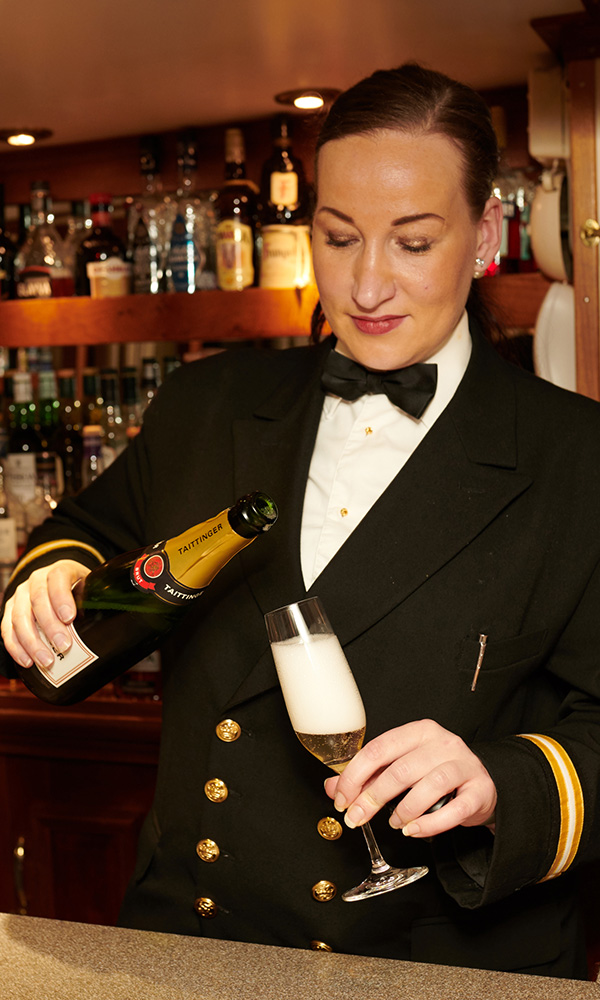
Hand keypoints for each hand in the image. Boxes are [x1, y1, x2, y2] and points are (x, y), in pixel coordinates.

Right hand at [0, 561, 90, 669]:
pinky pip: (7, 629)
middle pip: (38, 600)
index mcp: (59, 570)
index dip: (61, 597)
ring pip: (19, 616)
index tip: (69, 617)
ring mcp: (21, 595)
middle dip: (50, 625)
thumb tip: (113, 625)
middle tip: (63, 646)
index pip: (58, 578)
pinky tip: (27, 661)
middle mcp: (36, 580)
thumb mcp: (89, 589)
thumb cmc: (77, 590)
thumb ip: (95, 601)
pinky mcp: (10, 610)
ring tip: (47, 660)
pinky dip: (15, 647)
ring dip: (32, 641)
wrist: (58, 584)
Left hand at [324, 718, 496, 837]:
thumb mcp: (402, 768)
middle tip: (357, 818)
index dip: (354, 776)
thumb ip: (369, 777)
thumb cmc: (437, 773)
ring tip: (395, 823)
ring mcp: (464, 765)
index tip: (341, 798)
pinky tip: (415, 830)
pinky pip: (455, 809)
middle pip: (400, 769)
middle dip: (372, 798)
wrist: (482, 784)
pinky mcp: (480, 790)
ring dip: (404, 810)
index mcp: (419, 731)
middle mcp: (443, 743)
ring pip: (429, 785)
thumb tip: (333, 788)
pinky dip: (431, 824)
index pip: (379, 749)